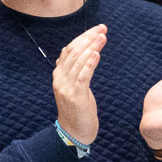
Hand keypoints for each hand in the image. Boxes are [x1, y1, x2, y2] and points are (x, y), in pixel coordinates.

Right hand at [51, 24, 103, 145]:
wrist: (74, 132)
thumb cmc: (78, 110)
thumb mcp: (76, 87)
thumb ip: (76, 72)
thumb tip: (80, 55)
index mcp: (59, 75)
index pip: (69, 50)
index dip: (83, 38)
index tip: (98, 29)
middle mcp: (59, 78)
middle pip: (74, 52)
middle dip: (89, 39)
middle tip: (102, 29)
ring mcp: (66, 87)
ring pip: (78, 62)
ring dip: (91, 47)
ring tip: (102, 37)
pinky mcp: (75, 95)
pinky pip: (82, 76)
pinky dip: (89, 63)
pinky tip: (96, 54)